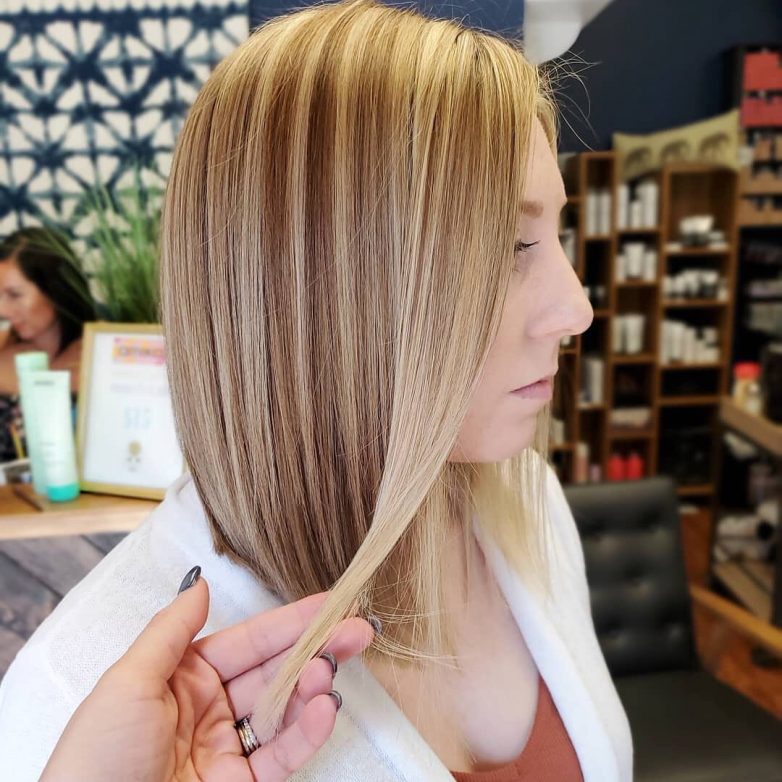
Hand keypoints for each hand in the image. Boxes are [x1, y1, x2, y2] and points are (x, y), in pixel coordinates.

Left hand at [40, 567, 374, 781]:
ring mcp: (228, 747)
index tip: (329, 603)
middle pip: (274, 670)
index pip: (249, 640)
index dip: (290, 621)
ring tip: (329, 672)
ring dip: (311, 688)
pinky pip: (281, 755)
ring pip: (283, 710)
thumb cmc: (96, 757)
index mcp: (184, 675)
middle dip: (317, 648)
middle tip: (357, 630)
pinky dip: (306, 733)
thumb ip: (171, 630)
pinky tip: (323, 710)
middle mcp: (211, 706)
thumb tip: (200, 584)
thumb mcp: (128, 682)